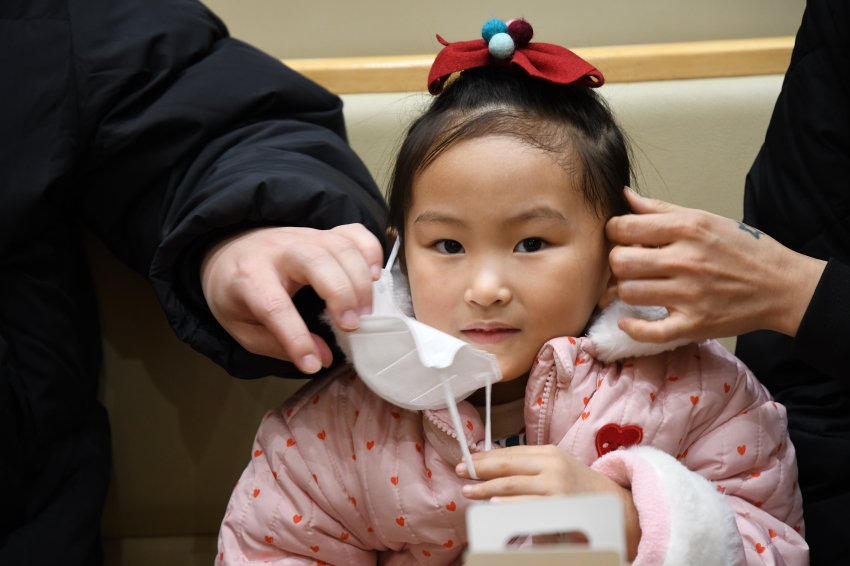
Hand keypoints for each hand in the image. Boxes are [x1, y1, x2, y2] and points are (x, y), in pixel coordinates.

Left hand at [201, 224, 382, 373]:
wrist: (232, 252)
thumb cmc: (238, 294)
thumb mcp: (242, 328)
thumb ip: (277, 345)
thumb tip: (321, 358)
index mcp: (248, 276)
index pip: (273, 305)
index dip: (296, 337)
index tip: (312, 364)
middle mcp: (278, 250)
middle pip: (314, 262)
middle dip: (340, 294)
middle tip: (352, 326)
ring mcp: (304, 236)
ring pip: (340, 247)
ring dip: (360, 280)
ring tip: (365, 313)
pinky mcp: (323, 232)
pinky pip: (354, 233)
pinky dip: (371, 251)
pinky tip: (374, 277)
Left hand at [456, 445, 640, 560]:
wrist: (614, 505)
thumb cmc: (579, 486)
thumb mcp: (556, 467)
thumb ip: (529, 466)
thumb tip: (494, 466)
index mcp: (548, 452)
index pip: (510, 453)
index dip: (485, 457)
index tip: (466, 461)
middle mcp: (551, 465)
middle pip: (508, 466)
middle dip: (481, 470)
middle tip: (461, 473)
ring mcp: (556, 485)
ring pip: (514, 486)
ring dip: (488, 489)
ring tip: (469, 491)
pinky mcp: (560, 506)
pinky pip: (528, 505)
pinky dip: (510, 505)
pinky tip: (494, 506)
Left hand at [606, 188, 825, 342]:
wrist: (782, 286)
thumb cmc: (742, 250)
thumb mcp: (705, 219)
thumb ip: (661, 210)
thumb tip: (625, 196)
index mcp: (688, 229)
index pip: (624, 228)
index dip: (614, 232)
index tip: (622, 238)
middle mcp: (687, 260)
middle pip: (620, 261)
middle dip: (617, 262)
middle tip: (628, 265)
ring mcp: (690, 295)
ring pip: (629, 292)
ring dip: (626, 291)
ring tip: (638, 287)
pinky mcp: (694, 324)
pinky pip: (649, 331)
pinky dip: (633, 328)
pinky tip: (629, 321)